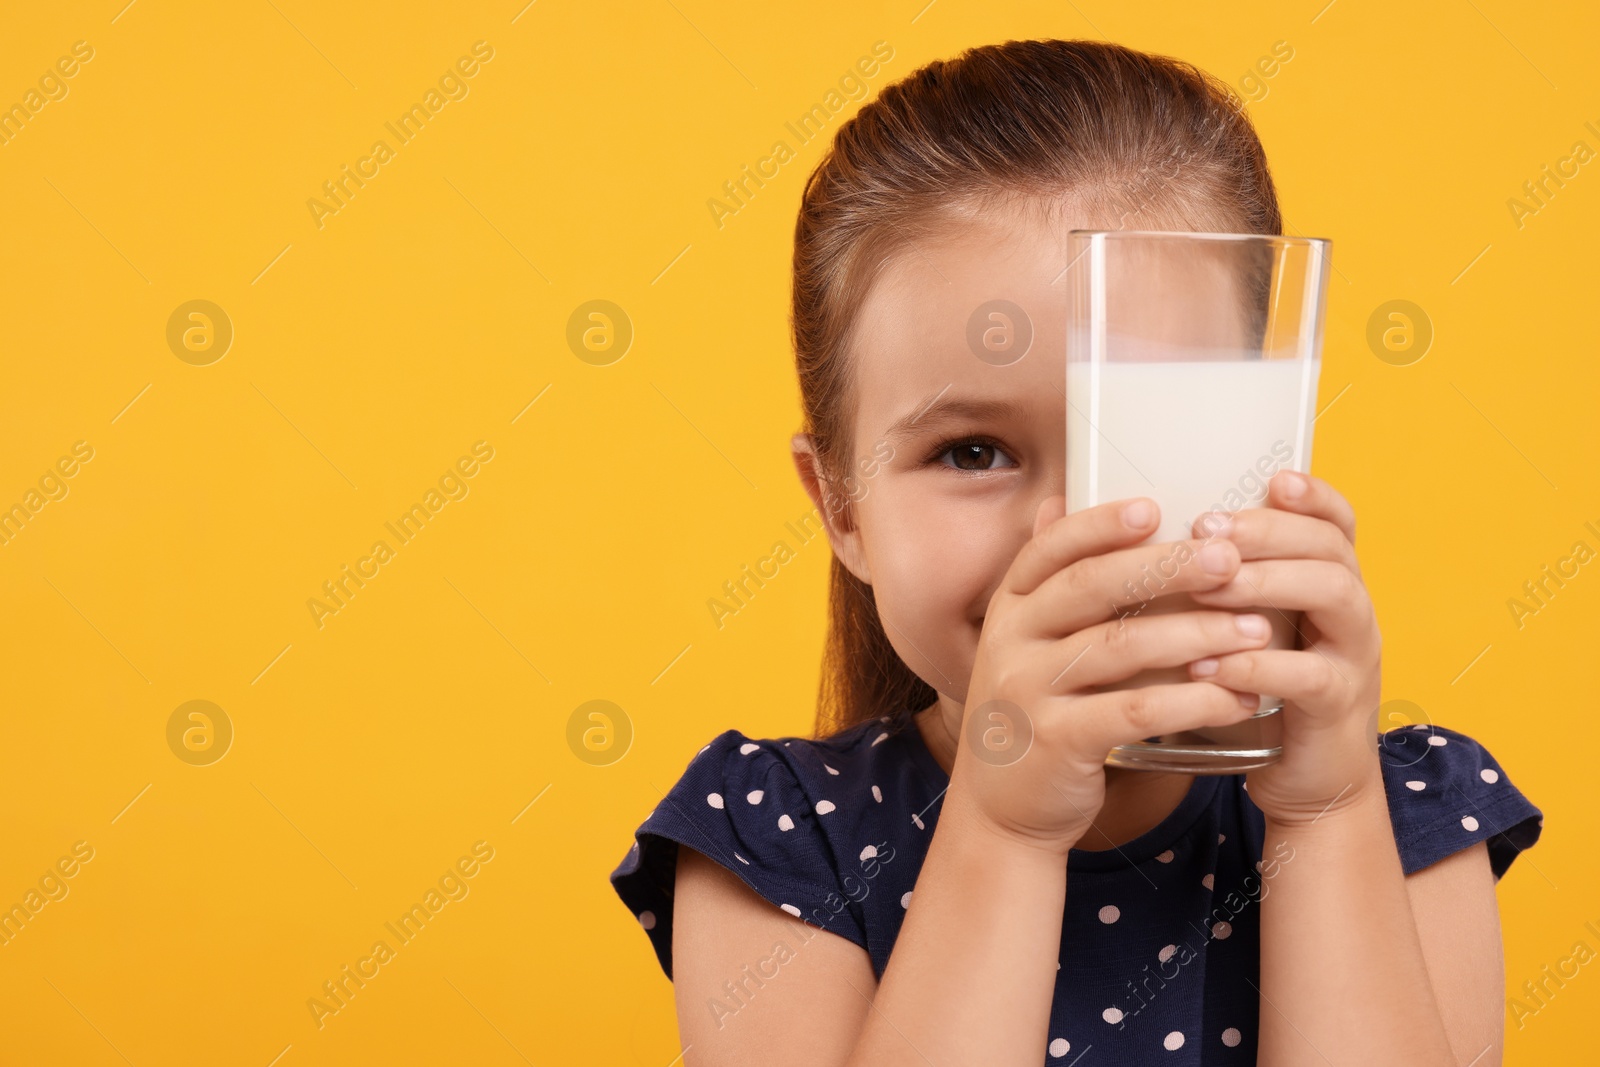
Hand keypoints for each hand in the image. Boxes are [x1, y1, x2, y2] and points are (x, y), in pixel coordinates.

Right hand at [947, 494, 1274, 859]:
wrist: (1002, 809)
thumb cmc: (1035, 714)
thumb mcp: (1027, 643)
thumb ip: (1049, 582)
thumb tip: (1061, 498)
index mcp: (1009, 608)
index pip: (1050, 550)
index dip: (1100, 526)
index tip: (1154, 508)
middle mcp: (1010, 642)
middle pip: (1091, 587)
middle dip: (1166, 567)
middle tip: (1230, 558)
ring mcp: (1028, 691)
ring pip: (1120, 647)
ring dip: (1195, 634)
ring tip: (1258, 630)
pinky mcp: (1057, 741)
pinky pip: (1134, 711)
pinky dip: (1192, 700)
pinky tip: (1237, 697)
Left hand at [1185, 470, 1383, 824]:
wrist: (1304, 779)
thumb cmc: (1258, 689)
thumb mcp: (1245, 627)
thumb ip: (1216, 581)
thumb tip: (1137, 531)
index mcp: (1328, 583)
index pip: (1337, 522)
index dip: (1314, 496)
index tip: (1272, 478)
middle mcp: (1351, 611)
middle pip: (1330, 548)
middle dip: (1269, 531)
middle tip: (1208, 528)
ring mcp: (1353, 657)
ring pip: (1332, 596)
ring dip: (1265, 584)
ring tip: (1208, 587)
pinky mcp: (1337, 708)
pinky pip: (1309, 676)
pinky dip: (1257, 665)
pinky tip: (1207, 664)